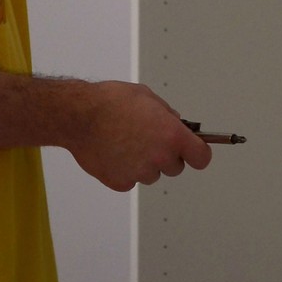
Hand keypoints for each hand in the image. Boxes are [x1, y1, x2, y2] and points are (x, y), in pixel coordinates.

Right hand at [66, 81, 211, 191]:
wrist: (80, 116)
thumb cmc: (112, 102)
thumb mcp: (148, 98)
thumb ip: (167, 115)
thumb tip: (176, 124)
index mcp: (172, 136)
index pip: (201, 157)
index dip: (198, 153)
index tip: (195, 151)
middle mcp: (159, 158)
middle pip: (176, 167)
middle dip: (167, 156)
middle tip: (150, 140)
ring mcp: (139, 173)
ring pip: (152, 174)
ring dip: (146, 164)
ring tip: (127, 143)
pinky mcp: (121, 183)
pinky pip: (131, 180)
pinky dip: (126, 170)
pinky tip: (115, 153)